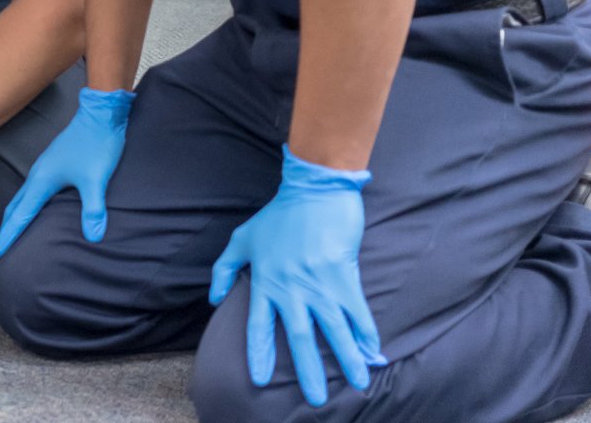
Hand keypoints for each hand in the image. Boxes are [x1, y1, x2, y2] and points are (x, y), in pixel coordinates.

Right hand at [0, 88, 133, 260]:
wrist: (101, 114)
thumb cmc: (97, 145)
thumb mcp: (96, 179)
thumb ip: (93, 209)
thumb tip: (94, 237)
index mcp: (42, 181)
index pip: (19, 217)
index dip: (6, 238)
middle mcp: (37, 176)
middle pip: (14, 208)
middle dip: (6, 230)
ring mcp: (43, 168)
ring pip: (22, 198)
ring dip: (15, 217)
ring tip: (12, 233)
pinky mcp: (52, 164)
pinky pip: (32, 190)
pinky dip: (26, 205)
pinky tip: (36, 209)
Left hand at [208, 145, 386, 406]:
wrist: (315, 190)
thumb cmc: (277, 214)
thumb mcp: (241, 239)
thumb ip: (224, 270)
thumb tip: (216, 300)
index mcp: (265, 283)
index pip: (259, 327)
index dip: (259, 354)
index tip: (258, 380)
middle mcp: (292, 290)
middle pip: (300, 338)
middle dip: (308, 372)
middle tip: (316, 399)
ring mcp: (320, 284)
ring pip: (334, 330)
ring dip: (346, 359)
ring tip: (358, 383)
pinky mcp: (345, 275)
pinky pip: (357, 311)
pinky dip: (366, 333)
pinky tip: (374, 352)